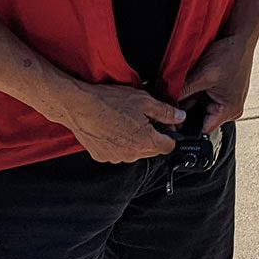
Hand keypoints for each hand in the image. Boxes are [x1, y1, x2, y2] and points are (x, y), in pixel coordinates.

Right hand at [48, 81, 181, 162]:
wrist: (78, 106)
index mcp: (145, 142)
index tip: (164, 123)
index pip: (169, 146)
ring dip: (134, 139)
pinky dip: (117, 142)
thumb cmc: (108, 102)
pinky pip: (117, 151)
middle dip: (152, 135)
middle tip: (142, 117)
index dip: (170, 133)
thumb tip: (179, 117)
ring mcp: (115, 157)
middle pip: (152, 149)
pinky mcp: (102, 156)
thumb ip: (166, 112)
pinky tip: (112, 127)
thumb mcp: (144, 101)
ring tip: (124, 120)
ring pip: (134, 151)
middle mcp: (131, 155)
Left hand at [180, 34, 255, 133]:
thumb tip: (166, 101)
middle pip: (200, 117)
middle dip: (187, 108)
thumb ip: (184, 91)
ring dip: (192, 98)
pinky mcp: (222, 92)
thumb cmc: (231, 55)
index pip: (202, 129)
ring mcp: (226, 100)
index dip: (185, 125)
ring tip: (191, 84)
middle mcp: (230, 109)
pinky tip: (195, 81)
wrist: (240, 39)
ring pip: (200, 106)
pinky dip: (196, 91)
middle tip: (177, 96)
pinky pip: (204, 97)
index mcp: (229, 110)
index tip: (172, 118)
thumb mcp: (203, 75)